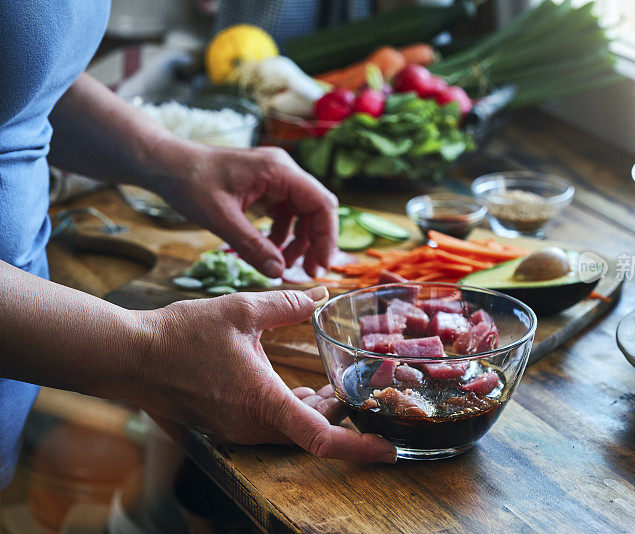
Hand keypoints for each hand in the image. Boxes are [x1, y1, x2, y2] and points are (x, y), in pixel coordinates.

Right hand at [134, 286, 395, 462]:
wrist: (130, 357)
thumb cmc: (181, 335)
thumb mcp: (242, 310)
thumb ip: (290, 303)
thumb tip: (325, 293)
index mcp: (262, 401)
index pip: (321, 437)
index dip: (359, 447)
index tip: (387, 448)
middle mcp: (252, 425)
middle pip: (314, 433)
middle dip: (342, 415)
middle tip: (363, 390)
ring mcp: (237, 430)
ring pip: (293, 430)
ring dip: (318, 411)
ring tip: (336, 385)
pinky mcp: (226, 426)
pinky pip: (272, 426)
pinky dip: (294, 411)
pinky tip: (301, 388)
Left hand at [158, 145, 337, 277]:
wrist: (166, 164)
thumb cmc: (189, 182)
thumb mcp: (220, 219)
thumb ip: (252, 246)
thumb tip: (279, 273)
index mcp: (278, 170)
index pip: (321, 203)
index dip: (327, 236)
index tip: (322, 265)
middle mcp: (283, 171)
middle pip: (317, 209)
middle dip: (316, 242)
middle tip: (309, 272)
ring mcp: (275, 179)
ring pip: (304, 213)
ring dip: (299, 241)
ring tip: (286, 266)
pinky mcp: (266, 187)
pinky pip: (287, 213)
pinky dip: (283, 235)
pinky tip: (271, 252)